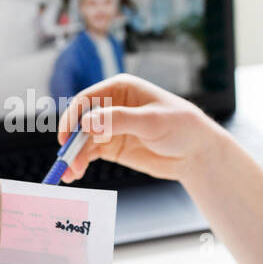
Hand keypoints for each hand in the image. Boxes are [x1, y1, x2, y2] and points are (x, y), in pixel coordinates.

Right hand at [57, 73, 224, 183]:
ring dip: (74, 156)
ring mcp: (110, 127)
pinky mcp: (112, 146)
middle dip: (71, 142)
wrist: (196, 152)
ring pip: (83, 140)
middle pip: (81, 122)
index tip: (66, 138)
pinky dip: (81, 163)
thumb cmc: (181, 126)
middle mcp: (111, 106)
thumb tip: (87, 122)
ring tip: (70, 175)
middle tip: (66, 162)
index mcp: (120, 89)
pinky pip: (90, 153)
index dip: (72, 118)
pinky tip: (76, 174)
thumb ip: (119, 120)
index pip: (87, 100)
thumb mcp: (151, 121)